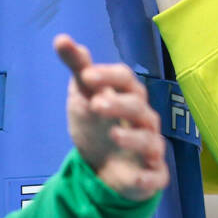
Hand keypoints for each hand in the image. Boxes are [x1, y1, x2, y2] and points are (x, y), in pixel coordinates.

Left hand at [55, 34, 167, 202]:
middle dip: (119, 104)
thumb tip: (62, 39)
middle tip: (96, 103)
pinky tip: (135, 178)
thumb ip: (77, 68)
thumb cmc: (98, 124)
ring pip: (150, 140)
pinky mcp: (152, 176)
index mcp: (128, 95)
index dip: (108, 76)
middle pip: (138, 107)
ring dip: (134, 137)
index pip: (125, 79)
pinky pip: (155, 177)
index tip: (86, 75)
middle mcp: (144, 119)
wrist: (104, 166)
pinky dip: (147, 178)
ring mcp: (150, 148)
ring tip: (114, 135)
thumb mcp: (83, 96)